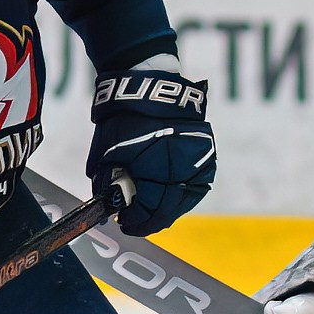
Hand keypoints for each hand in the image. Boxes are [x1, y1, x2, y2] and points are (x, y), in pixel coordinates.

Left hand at [89, 67, 214, 236]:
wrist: (152, 90)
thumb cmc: (124, 120)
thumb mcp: (107, 155)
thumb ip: (108, 185)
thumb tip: (110, 208)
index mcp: (156, 171)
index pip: (147, 212)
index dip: (134, 222)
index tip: (123, 223)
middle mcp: (182, 171)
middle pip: (167, 211)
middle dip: (149, 220)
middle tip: (135, 221)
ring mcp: (198, 165)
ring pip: (183, 201)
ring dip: (166, 209)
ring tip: (150, 208)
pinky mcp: (206, 157)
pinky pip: (194, 186)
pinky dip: (179, 193)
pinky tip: (166, 194)